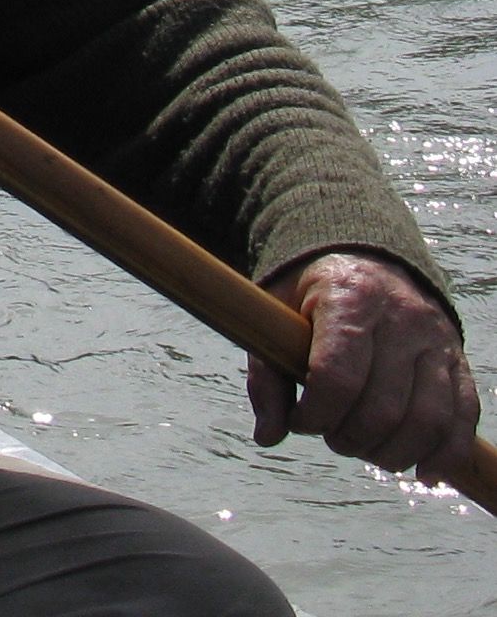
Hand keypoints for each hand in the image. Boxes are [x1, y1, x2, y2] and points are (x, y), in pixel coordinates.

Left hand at [249, 250, 480, 482]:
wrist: (365, 256)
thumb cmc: (311, 296)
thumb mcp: (274, 316)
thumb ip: (266, 376)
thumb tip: (268, 438)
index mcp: (349, 298)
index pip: (338, 376)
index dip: (316, 415)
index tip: (301, 421)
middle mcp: (401, 317)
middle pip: (384, 407)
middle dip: (351, 439)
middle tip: (331, 436)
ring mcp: (435, 339)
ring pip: (428, 419)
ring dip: (392, 453)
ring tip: (364, 449)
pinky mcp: (457, 359)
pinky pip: (463, 416)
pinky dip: (445, 454)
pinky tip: (421, 472)